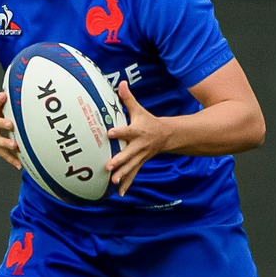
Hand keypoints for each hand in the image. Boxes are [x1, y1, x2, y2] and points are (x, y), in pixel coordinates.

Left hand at [105, 82, 170, 196]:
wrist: (166, 136)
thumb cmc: (148, 121)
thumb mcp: (139, 109)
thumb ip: (128, 98)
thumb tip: (121, 82)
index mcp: (138, 131)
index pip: (127, 131)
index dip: (119, 132)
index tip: (109, 133)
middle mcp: (139, 145)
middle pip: (128, 153)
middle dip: (119, 160)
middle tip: (108, 166)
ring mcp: (140, 156)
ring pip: (131, 166)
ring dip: (122, 175)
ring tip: (113, 181)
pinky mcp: (140, 163)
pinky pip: (133, 174)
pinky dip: (127, 184)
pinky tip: (119, 194)